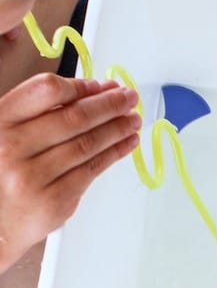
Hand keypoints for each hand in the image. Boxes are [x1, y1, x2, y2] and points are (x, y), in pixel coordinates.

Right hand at [0, 73, 140, 271]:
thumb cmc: (4, 171)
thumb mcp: (8, 132)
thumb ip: (42, 112)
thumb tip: (96, 92)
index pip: (46, 91)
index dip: (81, 86)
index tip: (102, 86)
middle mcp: (12, 148)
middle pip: (74, 117)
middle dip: (109, 105)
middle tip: (128, 98)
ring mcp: (33, 177)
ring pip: (88, 144)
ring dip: (117, 128)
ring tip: (132, 119)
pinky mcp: (54, 201)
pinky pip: (93, 170)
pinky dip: (115, 153)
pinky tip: (126, 142)